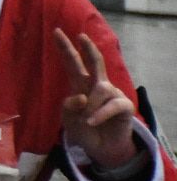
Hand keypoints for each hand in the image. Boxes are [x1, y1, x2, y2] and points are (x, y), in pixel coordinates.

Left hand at [56, 29, 139, 168]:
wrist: (101, 149)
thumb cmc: (84, 130)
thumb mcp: (68, 119)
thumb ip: (69, 107)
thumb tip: (82, 96)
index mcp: (80, 84)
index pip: (72, 63)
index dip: (65, 48)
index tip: (56, 31)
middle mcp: (97, 85)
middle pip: (95, 62)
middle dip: (88, 47)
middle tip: (80, 35)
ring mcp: (112, 94)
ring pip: (100, 88)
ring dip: (90, 105)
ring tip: (85, 120)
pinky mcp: (124, 106)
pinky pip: (112, 104)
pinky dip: (100, 114)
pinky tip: (91, 122)